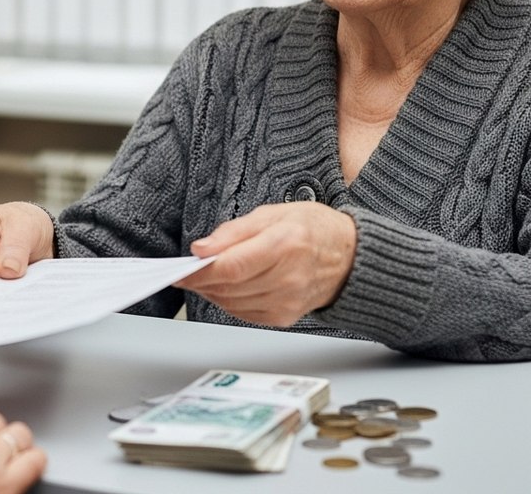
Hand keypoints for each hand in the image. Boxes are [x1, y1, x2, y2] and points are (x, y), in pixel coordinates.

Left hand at [176, 202, 356, 326]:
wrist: (349, 257)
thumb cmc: (312, 228)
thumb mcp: (272, 213)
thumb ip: (232, 232)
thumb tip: (201, 249)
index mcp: (286, 244)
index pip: (231, 267)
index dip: (199, 271)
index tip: (180, 269)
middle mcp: (289, 277)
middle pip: (228, 287)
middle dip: (201, 280)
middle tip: (189, 270)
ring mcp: (289, 301)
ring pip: (231, 303)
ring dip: (213, 291)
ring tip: (209, 275)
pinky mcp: (285, 317)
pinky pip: (244, 313)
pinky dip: (229, 301)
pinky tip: (229, 287)